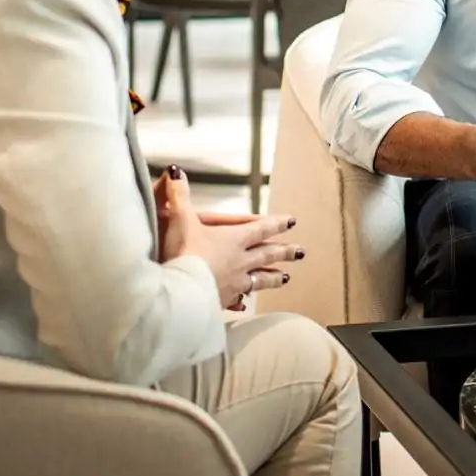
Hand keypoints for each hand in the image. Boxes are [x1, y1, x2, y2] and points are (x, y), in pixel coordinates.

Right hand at [155, 166, 304, 308]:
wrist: (177, 292)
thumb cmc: (182, 253)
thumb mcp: (180, 219)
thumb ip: (179, 195)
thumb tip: (175, 171)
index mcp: (233, 239)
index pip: (260, 229)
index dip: (276, 224)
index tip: (291, 222)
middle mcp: (239, 261)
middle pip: (267, 255)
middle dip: (284, 252)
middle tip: (301, 252)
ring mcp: (233, 283)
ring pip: (259, 279)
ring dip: (273, 278)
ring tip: (286, 278)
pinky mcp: (221, 301)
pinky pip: (237, 300)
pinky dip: (243, 300)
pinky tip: (245, 304)